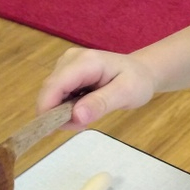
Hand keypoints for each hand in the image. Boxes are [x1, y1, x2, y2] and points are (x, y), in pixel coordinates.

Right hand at [36, 47, 156, 129]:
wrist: (142, 71)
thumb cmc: (138, 81)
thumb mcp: (126, 94)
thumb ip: (101, 104)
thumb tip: (76, 116)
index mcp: (85, 62)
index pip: (55, 85)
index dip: (47, 108)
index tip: (52, 130)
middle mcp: (70, 59)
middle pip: (50, 91)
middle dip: (59, 114)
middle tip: (82, 126)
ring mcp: (66, 65)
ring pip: (52, 95)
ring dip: (64, 112)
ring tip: (88, 118)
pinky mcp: (66, 74)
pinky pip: (58, 95)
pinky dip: (67, 108)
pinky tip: (85, 110)